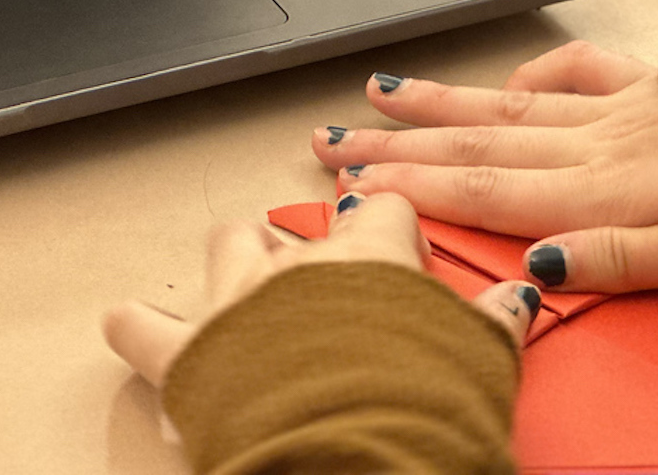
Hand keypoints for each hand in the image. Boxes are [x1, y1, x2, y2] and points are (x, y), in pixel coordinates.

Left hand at [105, 191, 538, 387]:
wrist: (357, 457)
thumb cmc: (418, 409)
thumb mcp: (480, 363)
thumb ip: (495, 321)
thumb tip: (522, 294)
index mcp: (371, 258)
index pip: (382, 208)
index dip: (386, 228)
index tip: (391, 248)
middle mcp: (300, 266)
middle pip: (294, 225)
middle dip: (303, 251)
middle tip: (321, 291)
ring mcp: (239, 304)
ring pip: (226, 245)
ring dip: (233, 264)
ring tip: (249, 291)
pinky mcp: (189, 356)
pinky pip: (142, 326)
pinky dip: (138, 327)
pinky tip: (135, 325)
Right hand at [314, 41, 657, 294]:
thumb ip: (618, 259)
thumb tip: (537, 265)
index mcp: (606, 189)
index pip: (488, 191)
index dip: (415, 188)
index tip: (354, 184)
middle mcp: (601, 141)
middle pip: (480, 143)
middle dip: (399, 144)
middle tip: (332, 140)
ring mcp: (625, 106)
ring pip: (512, 102)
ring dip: (443, 102)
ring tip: (383, 94)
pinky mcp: (657, 84)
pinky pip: (583, 67)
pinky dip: (537, 68)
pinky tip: (509, 74)